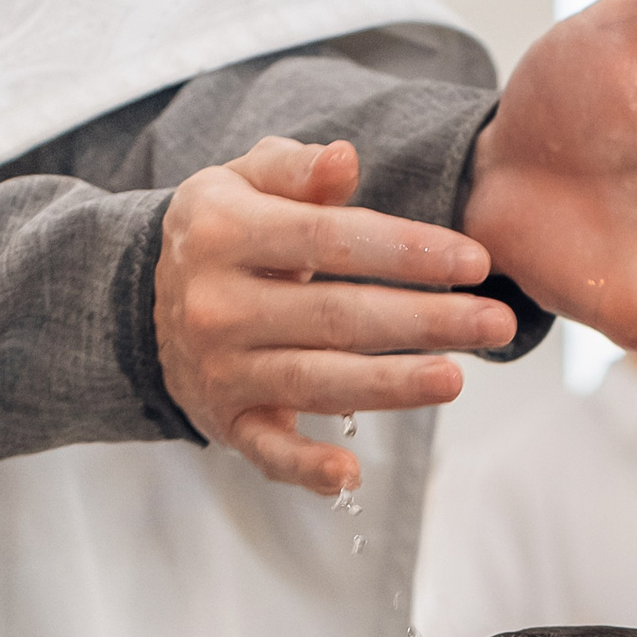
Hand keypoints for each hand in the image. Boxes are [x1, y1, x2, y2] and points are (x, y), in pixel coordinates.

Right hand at [155, 136, 518, 494]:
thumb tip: (345, 160)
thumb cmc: (224, 233)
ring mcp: (220, 370)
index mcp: (225, 234)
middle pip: (336, 316)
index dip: (407, 252)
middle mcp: (217, 306)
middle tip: (496, 323)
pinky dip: (305, 469)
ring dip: (390, 386)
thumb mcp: (243, 181)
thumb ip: (296, 169)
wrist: (139, 303)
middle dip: (424, 320)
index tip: (475, 261)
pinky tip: (350, 476)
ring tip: (455, 378)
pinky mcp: (226, 422)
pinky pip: (267, 452)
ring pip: (316, 381)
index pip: (332, 241)